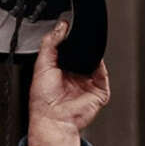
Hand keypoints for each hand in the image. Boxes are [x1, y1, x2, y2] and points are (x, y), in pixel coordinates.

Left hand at [27, 20, 110, 145]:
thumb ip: (50, 44)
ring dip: (91, 52)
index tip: (67, 25)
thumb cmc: (43, 101)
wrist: (54, 119)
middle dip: (81, 44)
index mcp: (59, 69)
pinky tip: (92, 57)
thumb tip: (60, 26)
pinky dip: (100, 62)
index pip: (67, 48)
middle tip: (76, 35)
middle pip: (82, 53)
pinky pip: (103, 71)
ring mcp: (87, 82)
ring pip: (94, 60)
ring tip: (83, 48)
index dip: (67, 37)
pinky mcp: (99, 89)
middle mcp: (74, 75)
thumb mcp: (42, 65)